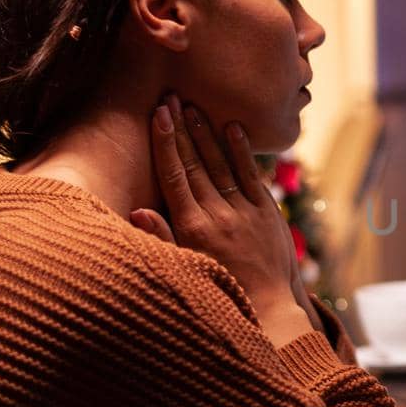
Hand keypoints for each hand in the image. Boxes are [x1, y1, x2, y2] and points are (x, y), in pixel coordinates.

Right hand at [132, 94, 312, 347]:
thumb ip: (162, 238)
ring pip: (222, 166)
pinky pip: (253, 177)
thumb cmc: (219, 291)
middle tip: (172, 97)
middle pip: (196, 164)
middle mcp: (219, 216)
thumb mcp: (185, 269)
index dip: (165, 143)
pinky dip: (243, 152)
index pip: (174, 177)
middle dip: (183, 129)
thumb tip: (136, 212)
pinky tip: (235, 128)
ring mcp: (245, 213)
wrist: (268, 309)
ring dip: (208, 134)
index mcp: (193, 229)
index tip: (158, 115)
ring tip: (195, 107)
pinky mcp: (268, 214)